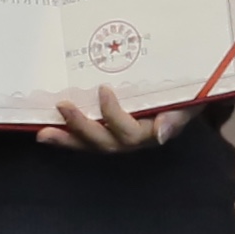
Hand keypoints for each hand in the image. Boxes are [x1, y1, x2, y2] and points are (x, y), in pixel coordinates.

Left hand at [39, 89, 194, 153]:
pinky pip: (85, 139)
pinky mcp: (107, 129)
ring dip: (67, 138)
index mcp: (153, 131)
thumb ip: (177, 117)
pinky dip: (66, 137)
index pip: (131, 133)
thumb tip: (160, 134)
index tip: (104, 90)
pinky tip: (46, 131)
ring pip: (92, 144)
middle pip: (106, 142)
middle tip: (63, 105)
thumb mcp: (189, 101)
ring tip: (43, 132)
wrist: (191, 89)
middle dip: (82, 127)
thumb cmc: (189, 92)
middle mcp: (134, 139)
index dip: (114, 115)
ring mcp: (119, 136)